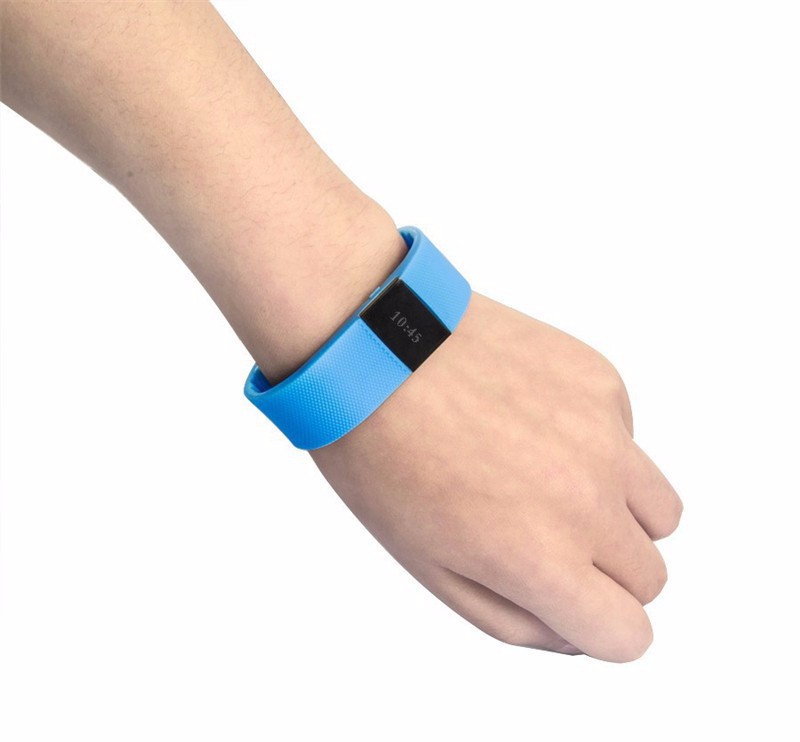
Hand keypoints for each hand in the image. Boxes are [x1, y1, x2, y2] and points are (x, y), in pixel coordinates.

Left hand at [311, 292, 682, 661]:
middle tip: (540, 533)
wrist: (375, 351)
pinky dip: (598, 445)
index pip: (628, 636)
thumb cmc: (385, 461)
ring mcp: (603, 433)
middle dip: (604, 574)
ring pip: (662, 511)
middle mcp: (588, 499)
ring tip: (551, 483)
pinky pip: (629, 438)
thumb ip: (513, 621)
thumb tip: (576, 631)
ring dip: (620, 515)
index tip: (566, 601)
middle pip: (648, 576)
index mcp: (540, 557)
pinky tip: (533, 422)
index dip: (597, 628)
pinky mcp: (601, 381)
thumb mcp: (429, 566)